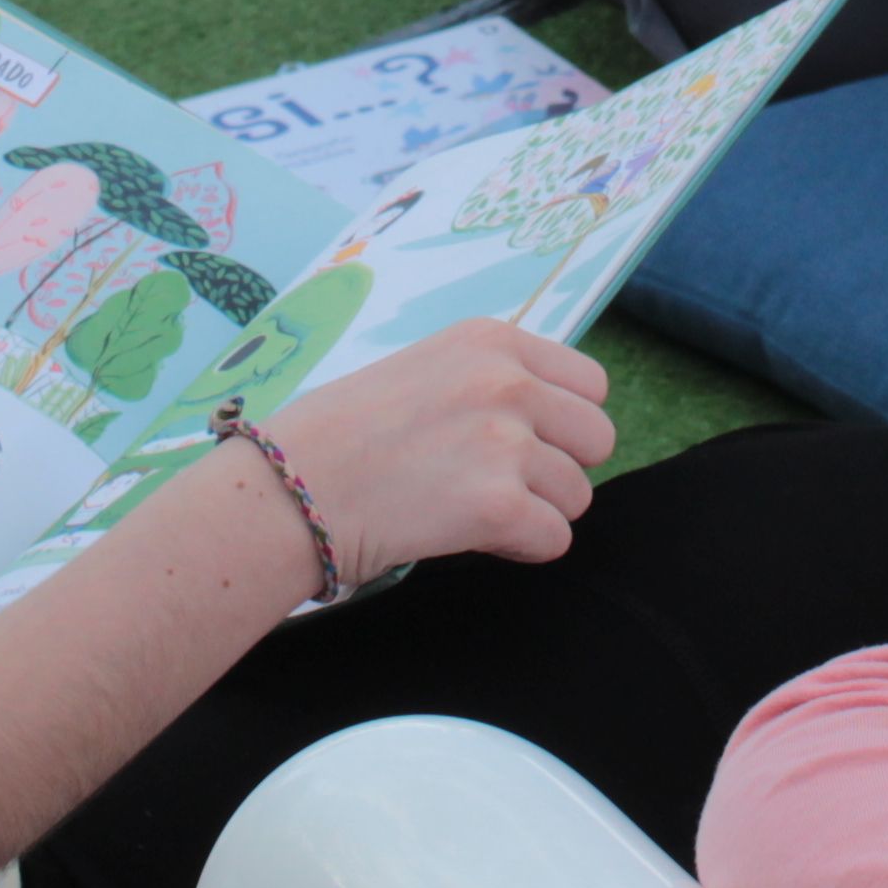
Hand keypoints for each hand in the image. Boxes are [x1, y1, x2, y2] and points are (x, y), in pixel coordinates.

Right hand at [259, 317, 610, 582]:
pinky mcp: (500, 505)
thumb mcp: (424, 369)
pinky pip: (554, 539)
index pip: (590, 382)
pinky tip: (471, 535)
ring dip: (536, 511)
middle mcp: (507, 382)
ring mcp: (507, 442)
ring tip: (473, 509)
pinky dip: (521, 548)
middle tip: (503, 483)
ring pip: (578, 494)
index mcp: (490, 340)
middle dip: (560, 467)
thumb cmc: (337, 434)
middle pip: (597, 437)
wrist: (290, 488)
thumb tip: (546, 418)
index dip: (563, 421)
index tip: (525, 441)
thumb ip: (488, 382)